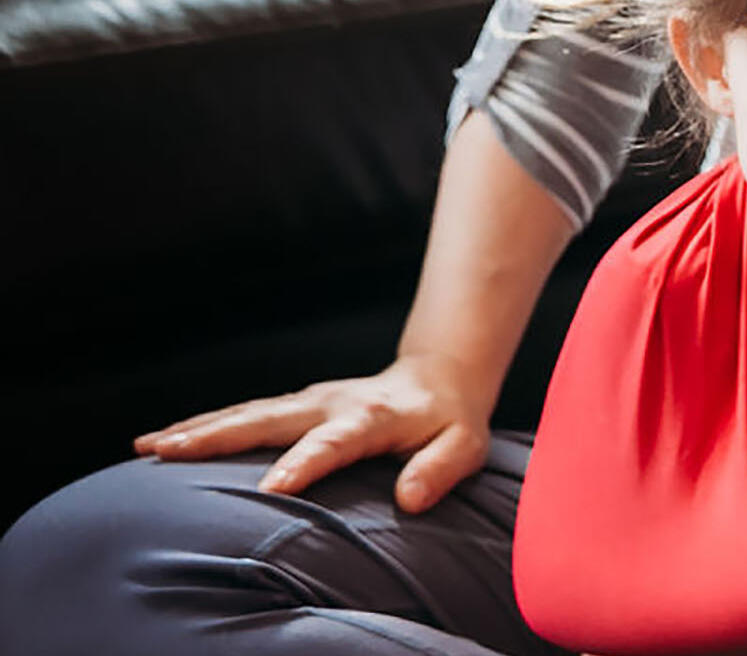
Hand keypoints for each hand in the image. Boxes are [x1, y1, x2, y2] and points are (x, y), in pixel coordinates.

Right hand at [132, 353, 494, 512]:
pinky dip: (204, 426)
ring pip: (246, 414)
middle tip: (167, 452)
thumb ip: (439, 470)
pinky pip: (244, 415)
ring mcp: (308, 401)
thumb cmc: (449, 424)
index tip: (273, 488)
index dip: (305, 464)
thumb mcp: (464, 447)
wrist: (436, 381)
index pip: (334, 442)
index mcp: (372, 417)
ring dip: (197, 429)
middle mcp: (331, 403)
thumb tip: (410, 499)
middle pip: (269, 419)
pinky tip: (163, 442)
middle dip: (218, 436)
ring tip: (147, 447)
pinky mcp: (293, 405)